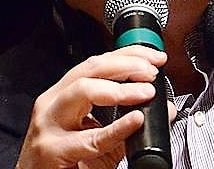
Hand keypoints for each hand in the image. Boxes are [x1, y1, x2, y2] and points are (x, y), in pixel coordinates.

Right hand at [17, 45, 174, 168]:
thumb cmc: (63, 164)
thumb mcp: (97, 139)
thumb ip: (128, 124)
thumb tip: (164, 110)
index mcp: (63, 96)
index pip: (96, 64)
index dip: (128, 55)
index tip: (154, 58)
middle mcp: (53, 104)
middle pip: (90, 69)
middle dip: (125, 65)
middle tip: (151, 71)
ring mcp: (49, 126)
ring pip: (82, 90)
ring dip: (119, 89)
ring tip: (144, 92)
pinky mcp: (52, 150)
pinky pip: (89, 138)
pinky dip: (116, 128)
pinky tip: (134, 121)